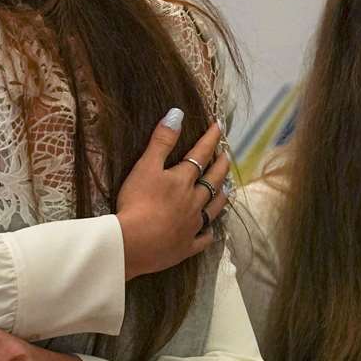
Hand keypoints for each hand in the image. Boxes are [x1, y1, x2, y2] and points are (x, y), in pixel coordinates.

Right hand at [116, 110, 231, 278]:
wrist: (133, 243)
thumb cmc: (137, 202)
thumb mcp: (145, 166)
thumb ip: (162, 141)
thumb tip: (177, 113)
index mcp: (182, 180)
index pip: (200, 155)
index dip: (210, 139)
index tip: (219, 127)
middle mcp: (193, 201)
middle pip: (212, 181)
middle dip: (221, 166)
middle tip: (227, 156)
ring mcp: (191, 225)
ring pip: (212, 208)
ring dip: (220, 197)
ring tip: (227, 190)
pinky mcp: (185, 246)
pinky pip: (202, 240)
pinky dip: (208, 234)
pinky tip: (211, 232)